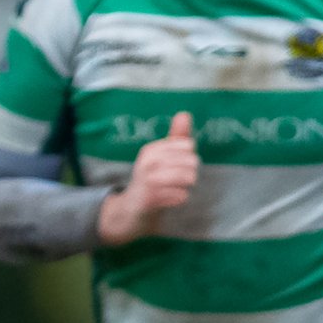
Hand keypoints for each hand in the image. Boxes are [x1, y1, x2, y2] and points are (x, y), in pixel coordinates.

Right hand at [97, 111, 198, 245]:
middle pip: (192, 161)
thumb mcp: (160, 155)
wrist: (130, 208)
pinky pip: (182, 196)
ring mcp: (149, 181)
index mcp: (150, 150)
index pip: (188, 145)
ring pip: (189, 178)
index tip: (176, 164)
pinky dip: (180, 199)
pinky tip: (170, 199)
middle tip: (178, 179)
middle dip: (191, 172)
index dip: (188, 156)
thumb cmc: (150, 179)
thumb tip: (184, 114)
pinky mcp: (152, 199)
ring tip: (176, 188)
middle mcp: (148, 163)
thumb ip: (175, 136)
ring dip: (187, 186)